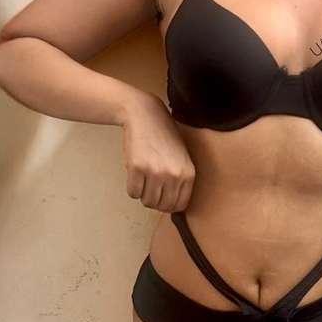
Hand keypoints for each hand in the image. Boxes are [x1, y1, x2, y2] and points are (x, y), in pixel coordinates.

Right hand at [119, 91, 195, 212]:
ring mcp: (155, 172)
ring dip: (143, 195)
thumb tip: (171, 206)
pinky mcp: (137, 168)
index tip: (162, 200)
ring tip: (144, 181)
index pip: (180, 205)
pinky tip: (135, 175)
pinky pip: (133, 193)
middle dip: (155, 201)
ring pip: (147, 201)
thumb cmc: (164, 137)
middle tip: (150, 189)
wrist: (146, 115)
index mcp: (188, 174)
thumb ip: (180, 180)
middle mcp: (174, 175)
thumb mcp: (182, 158)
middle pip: (162, 206)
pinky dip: (132, 188)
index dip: (169, 206)